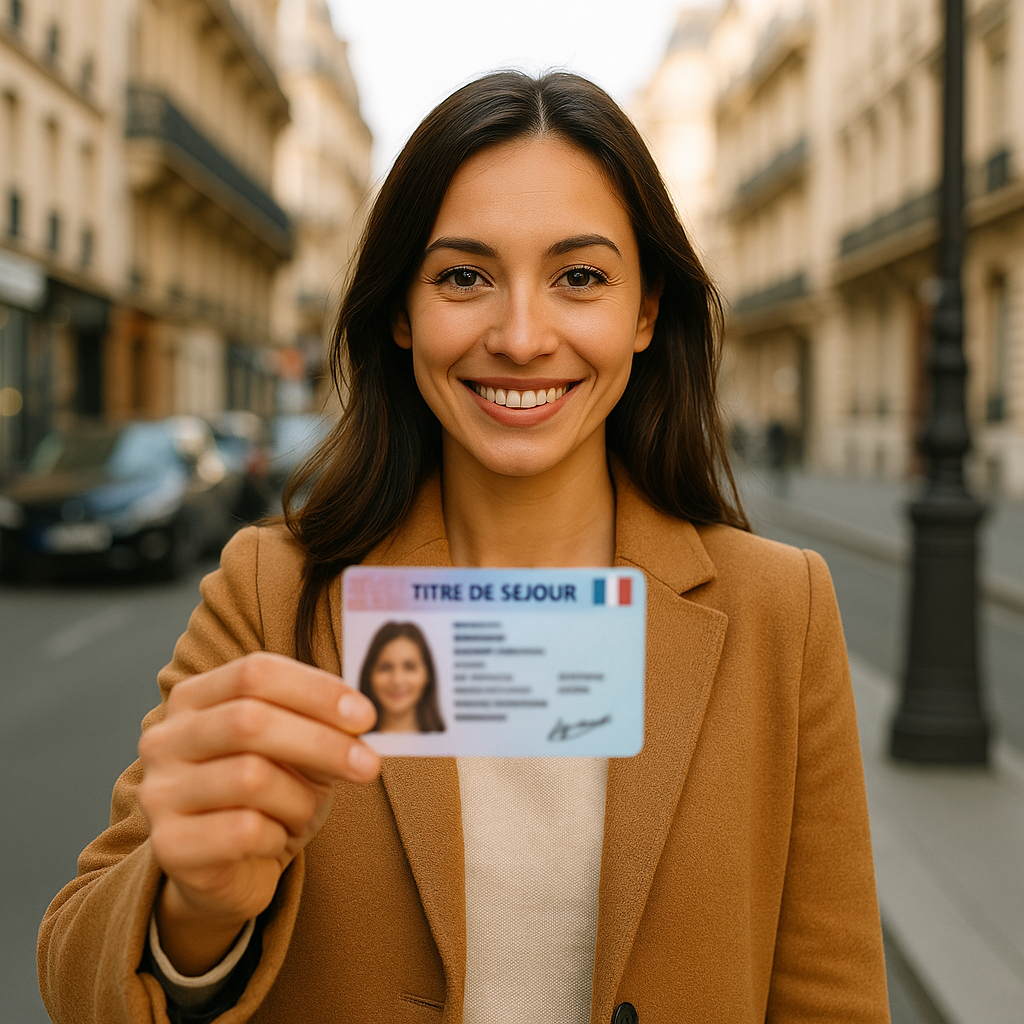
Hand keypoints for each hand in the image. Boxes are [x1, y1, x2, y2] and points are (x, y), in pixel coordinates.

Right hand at [137, 652, 378, 973]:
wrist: (229, 868)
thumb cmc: (268, 794)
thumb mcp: (295, 748)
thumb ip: (319, 723)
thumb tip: (361, 716)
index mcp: (194, 698)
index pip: (255, 672)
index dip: (316, 689)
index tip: (366, 715)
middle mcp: (166, 739)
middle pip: (250, 721)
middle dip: (322, 742)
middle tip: (369, 765)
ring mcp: (160, 792)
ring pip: (250, 778)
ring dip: (299, 798)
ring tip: (304, 810)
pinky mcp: (170, 846)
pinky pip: (244, 830)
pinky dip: (278, 834)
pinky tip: (276, 837)